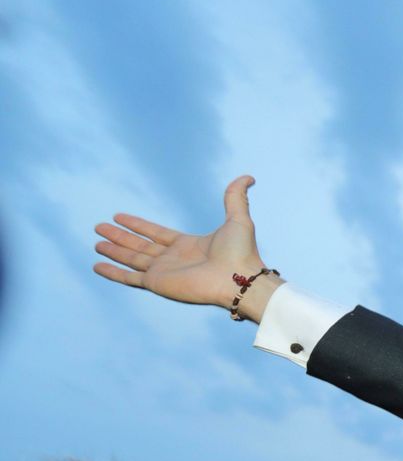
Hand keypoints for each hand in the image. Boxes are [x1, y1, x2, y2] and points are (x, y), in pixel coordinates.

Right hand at [93, 175, 278, 317]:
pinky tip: (97, 265)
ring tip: (96, 242)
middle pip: (139, 245)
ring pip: (131, 259)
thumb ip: (235, 197)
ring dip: (113, 251)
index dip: (137, 225)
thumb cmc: (240, 252)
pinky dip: (112, 272)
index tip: (118, 217)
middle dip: (119, 236)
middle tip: (99, 227)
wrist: (239, 279)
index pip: (156, 233)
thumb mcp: (237, 219)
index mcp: (188, 245)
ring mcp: (164, 272)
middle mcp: (173, 259)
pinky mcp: (158, 284)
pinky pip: (129, 278)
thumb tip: (248, 176)